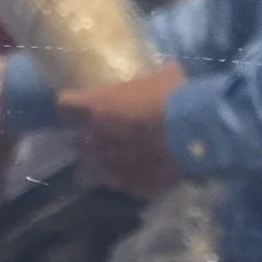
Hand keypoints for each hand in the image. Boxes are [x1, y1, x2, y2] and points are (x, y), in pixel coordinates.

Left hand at [57, 60, 182, 199]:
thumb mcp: (165, 76)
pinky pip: (123, 182)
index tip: (76, 105)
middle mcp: (97, 139)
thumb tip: (167, 73)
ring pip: (98, 167)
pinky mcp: (132, 187)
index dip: (70, 105)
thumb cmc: (174, 97)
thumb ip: (154, 80)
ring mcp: (112, 168)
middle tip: (101, 132)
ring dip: (105, 161)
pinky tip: (141, 172)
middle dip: (87, 137)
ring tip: (120, 157)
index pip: (65, 105)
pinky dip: (129, 177)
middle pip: (79, 141)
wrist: (196, 136)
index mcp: (98, 106)